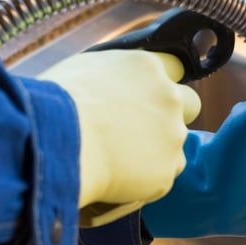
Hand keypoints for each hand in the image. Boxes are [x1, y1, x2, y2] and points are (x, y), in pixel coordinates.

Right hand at [39, 50, 200, 226]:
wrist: (58, 144)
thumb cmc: (55, 103)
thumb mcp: (83, 69)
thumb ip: (112, 74)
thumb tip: (112, 85)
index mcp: (148, 67)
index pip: (173, 66)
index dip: (158, 82)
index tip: (146, 93)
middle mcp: (169, 98)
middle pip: (190, 104)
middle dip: (172, 114)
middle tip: (143, 128)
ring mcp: (173, 135)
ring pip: (175, 144)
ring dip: (157, 150)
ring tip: (120, 158)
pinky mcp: (168, 171)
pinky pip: (163, 175)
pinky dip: (146, 178)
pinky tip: (119, 177)